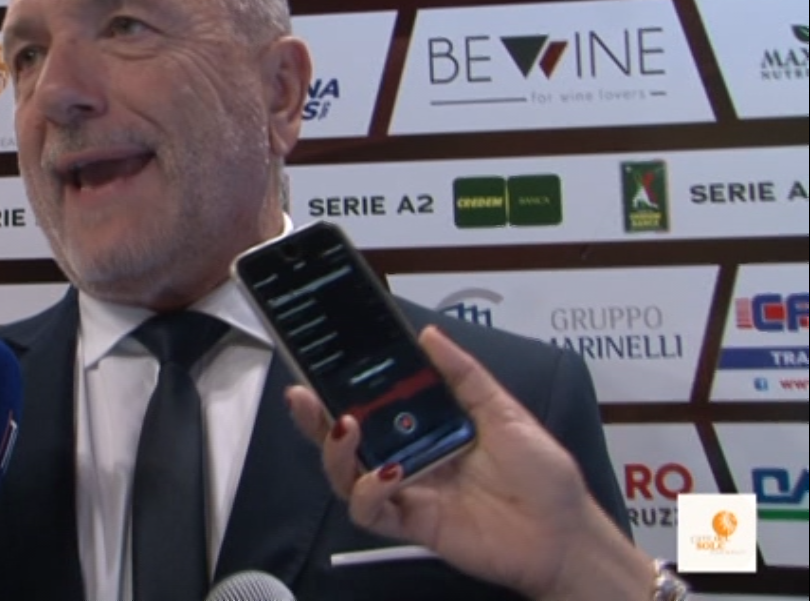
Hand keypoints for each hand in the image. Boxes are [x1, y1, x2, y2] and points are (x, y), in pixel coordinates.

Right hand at [286, 325, 647, 600]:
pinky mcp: (413, 524)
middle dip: (315, 418)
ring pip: (346, 476)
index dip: (339, 387)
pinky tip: (388, 473)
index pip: (370, 404)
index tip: (319, 363)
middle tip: (304, 395)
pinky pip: (372, 512)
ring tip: (347, 428)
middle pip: (345, 439)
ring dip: (337, 452)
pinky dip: (371, 492)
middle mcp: (408, 457)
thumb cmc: (543, 477)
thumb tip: (430, 335)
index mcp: (425, 428)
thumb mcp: (504, 410)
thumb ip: (464, 373)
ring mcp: (407, 491)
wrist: (565, 533)